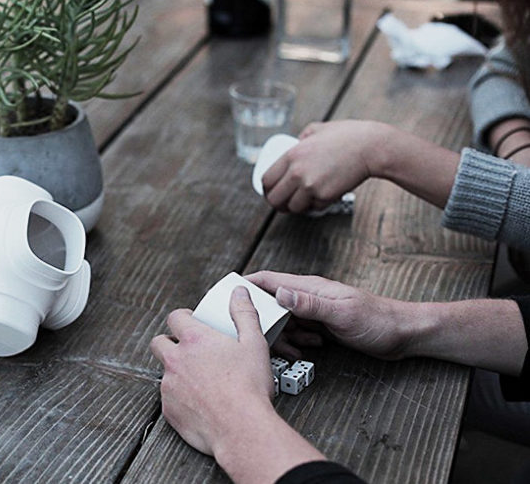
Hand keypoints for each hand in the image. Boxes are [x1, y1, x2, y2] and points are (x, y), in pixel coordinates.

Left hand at [150, 289, 274, 456]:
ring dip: (177, 372)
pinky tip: (199, 402)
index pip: (175, 317)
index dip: (183, 318)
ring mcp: (169, 385)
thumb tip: (239, 294)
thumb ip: (244, 314)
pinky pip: (168, 398)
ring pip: (164, 372)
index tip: (190, 322)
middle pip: (158, 343)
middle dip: (169, 343)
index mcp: (195, 340)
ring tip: (200, 381)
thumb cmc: (249, 388)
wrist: (241, 429)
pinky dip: (180, 398)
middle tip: (188, 350)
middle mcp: (176, 360)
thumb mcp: (254, 344)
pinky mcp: (169, 409)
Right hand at [246, 270, 410, 360]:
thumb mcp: (342, 313)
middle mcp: (306, 297)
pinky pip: (296, 333)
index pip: (267, 280)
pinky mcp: (319, 326)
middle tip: (259, 338)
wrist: (403, 334)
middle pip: (269, 304)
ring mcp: (312, 311)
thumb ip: (310, 303)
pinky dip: (295, 342)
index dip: (245, 286)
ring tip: (297, 348)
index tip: (226, 296)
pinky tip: (307, 349)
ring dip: (283, 336)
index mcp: (308, 287)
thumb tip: (280, 292)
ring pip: (282, 322)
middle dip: (263, 321)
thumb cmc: (378, 320)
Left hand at [262, 120, 391, 212]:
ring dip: (297, 207)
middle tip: (283, 203)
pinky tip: (322, 196)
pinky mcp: (325, 197)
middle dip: (277, 203)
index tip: (272, 191)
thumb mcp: (317, 129)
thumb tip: (295, 143)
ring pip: (293, 208)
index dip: (267, 189)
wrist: (371, 147)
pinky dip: (316, 205)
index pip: (267, 180)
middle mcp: (297, 173)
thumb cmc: (347, 136)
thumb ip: (302, 138)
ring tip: (302, 201)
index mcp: (291, 156)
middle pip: (274, 199)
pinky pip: (314, 208)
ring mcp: (310, 186)